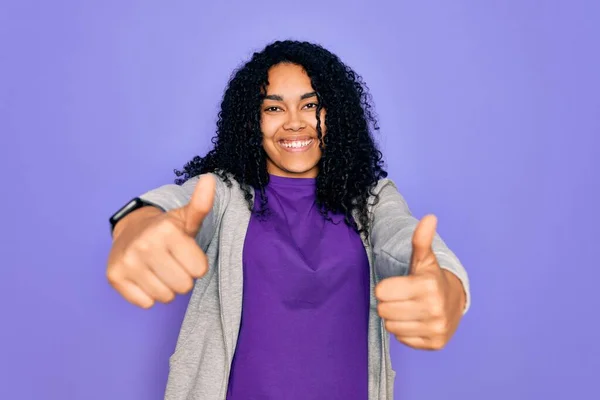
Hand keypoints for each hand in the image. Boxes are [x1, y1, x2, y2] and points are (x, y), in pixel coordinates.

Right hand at [106, 174, 215, 308]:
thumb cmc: (166, 229)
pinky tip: (145, 277)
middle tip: (172, 263)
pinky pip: (145, 303)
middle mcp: (145, 245)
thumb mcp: (186, 217)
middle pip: (184, 286)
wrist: (129, 231)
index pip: (200, 270)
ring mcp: (128, 262)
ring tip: (159, 270)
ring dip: (166, 288)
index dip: (196, 264)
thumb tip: (210, 179)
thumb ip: (201, 204)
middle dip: (182, 278)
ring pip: (165, 297)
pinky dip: (148, 295)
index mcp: (167, 230)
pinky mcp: (114, 277)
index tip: (185, 254)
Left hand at [375, 214, 464, 349]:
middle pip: (384, 311)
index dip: (386, 288)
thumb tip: (429, 218)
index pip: (382, 291)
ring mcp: (436, 328)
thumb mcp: (424, 259)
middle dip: (390, 303)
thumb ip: (421, 240)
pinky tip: (416, 321)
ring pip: (391, 327)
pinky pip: (402, 340)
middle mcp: (434, 309)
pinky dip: (406, 332)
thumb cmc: (431, 278)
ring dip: (396, 318)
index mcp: (427, 285)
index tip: (398, 285)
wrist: (455, 302)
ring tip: (409, 309)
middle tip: (402, 298)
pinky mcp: (435, 344)